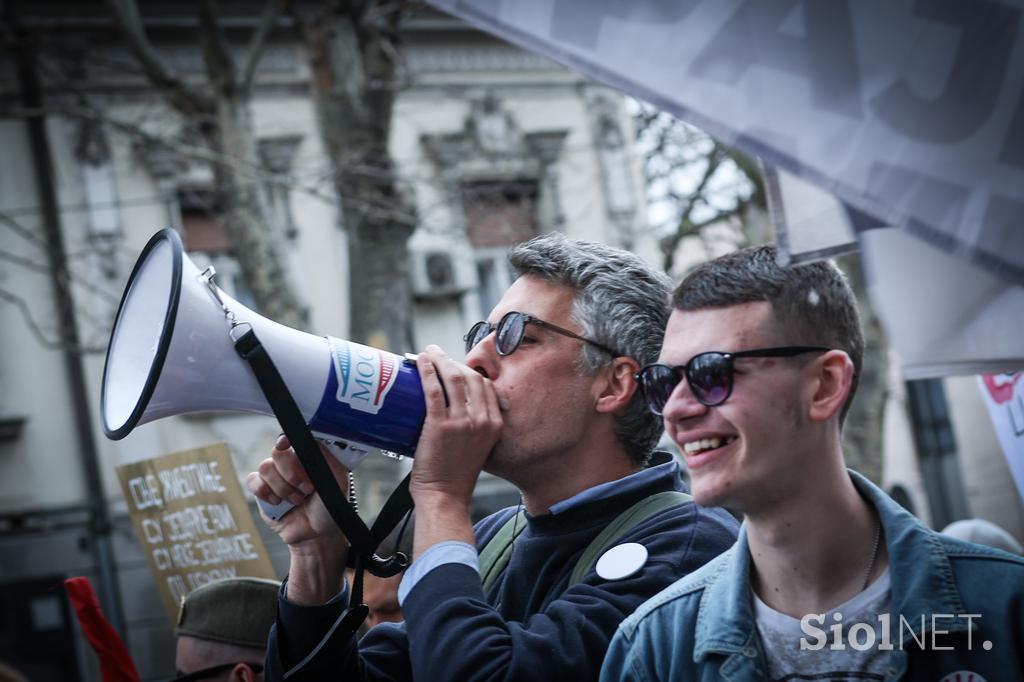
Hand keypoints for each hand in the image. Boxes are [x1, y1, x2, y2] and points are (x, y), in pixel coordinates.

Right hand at [245, 434, 349, 561]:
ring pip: (265, 467)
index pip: (293, 436)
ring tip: (297, 500)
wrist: (316, 534)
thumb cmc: (329, 507)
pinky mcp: (262, 490)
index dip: (287, 438)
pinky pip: (254, 481)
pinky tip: (278, 503)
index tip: (286, 444)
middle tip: (306, 489)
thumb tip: (312, 440)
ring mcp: (275, 475)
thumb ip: (327, 458)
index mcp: (307, 455)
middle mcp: (290, 462)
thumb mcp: (338, 481)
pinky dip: (267, 493)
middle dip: (292, 474)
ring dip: (283, 487)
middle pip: (277, 452)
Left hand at [409, 345, 502, 508]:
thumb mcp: (478, 447)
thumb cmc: (455, 474)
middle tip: (437, 354)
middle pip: (470, 376)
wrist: (445, 497)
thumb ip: (474, 425)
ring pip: (452, 378)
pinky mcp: (440, 425)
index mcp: (495, 424)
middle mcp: (482, 420)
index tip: (453, 366)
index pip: (485, 385)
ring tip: (427, 352)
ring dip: (438, 359)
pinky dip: (426, 371)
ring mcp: (462, 422)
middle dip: (452, 360)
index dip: (468, 370)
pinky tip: (420, 361)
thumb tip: (454, 404)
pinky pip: (434, 389)